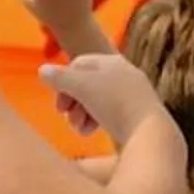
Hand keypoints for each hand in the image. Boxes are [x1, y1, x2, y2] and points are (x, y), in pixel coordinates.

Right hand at [37, 53, 159, 142]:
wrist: (150, 130)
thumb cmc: (113, 102)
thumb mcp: (81, 87)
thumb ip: (59, 78)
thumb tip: (43, 70)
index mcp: (111, 61)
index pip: (79, 63)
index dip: (63, 80)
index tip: (59, 100)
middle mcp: (124, 73)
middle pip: (87, 83)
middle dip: (72, 100)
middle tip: (63, 115)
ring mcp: (132, 94)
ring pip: (96, 100)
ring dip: (81, 113)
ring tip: (78, 128)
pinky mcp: (136, 114)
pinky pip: (109, 113)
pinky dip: (96, 120)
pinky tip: (90, 132)